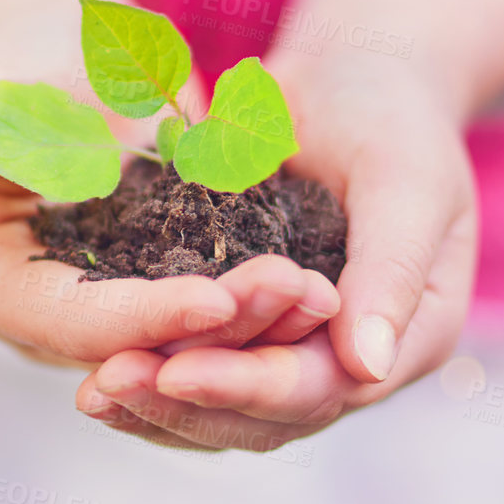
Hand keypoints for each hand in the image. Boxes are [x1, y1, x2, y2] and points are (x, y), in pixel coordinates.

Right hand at [0, 0, 340, 367]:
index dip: (146, 320)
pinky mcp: (171, 290)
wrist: (65, 52)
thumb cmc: (9, 66)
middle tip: (303, 297)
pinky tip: (333, 286)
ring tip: (327, 293)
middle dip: (225, 334)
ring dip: (262, 329)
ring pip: (195, 345)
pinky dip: (273, 306)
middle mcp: (60, 323)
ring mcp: (121, 313)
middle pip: (146, 350)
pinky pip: (226, 315)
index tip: (217, 298)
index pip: (76, 324)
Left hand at [72, 0, 503, 449]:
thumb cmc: (390, 116)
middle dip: (188, 404)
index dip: (250, 385)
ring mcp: (299, 356)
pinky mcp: (249, 339)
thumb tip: (370, 368)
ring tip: (92, 395)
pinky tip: (93, 378)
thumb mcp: (405, 176)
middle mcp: (354, 365)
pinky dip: (151, 382)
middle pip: (267, 418)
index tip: (177, 370)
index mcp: (410, 337)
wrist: (350, 85)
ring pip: (226, 415)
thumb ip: (392, 267)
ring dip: (157, 409)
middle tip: (110, 383)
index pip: (324, 386)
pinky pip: (198, 377)